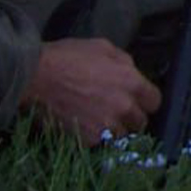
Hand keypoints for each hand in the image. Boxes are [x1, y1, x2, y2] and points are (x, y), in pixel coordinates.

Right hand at [20, 38, 161, 145]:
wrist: (35, 77)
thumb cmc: (67, 57)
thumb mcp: (103, 47)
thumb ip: (124, 62)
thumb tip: (131, 71)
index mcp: (132, 83)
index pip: (155, 101)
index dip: (145, 100)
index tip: (137, 99)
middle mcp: (123, 107)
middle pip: (140, 122)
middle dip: (131, 116)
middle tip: (115, 109)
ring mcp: (106, 126)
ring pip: (121, 135)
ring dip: (113, 128)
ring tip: (97, 117)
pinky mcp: (87, 140)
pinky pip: (99, 143)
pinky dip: (93, 136)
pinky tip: (82, 123)